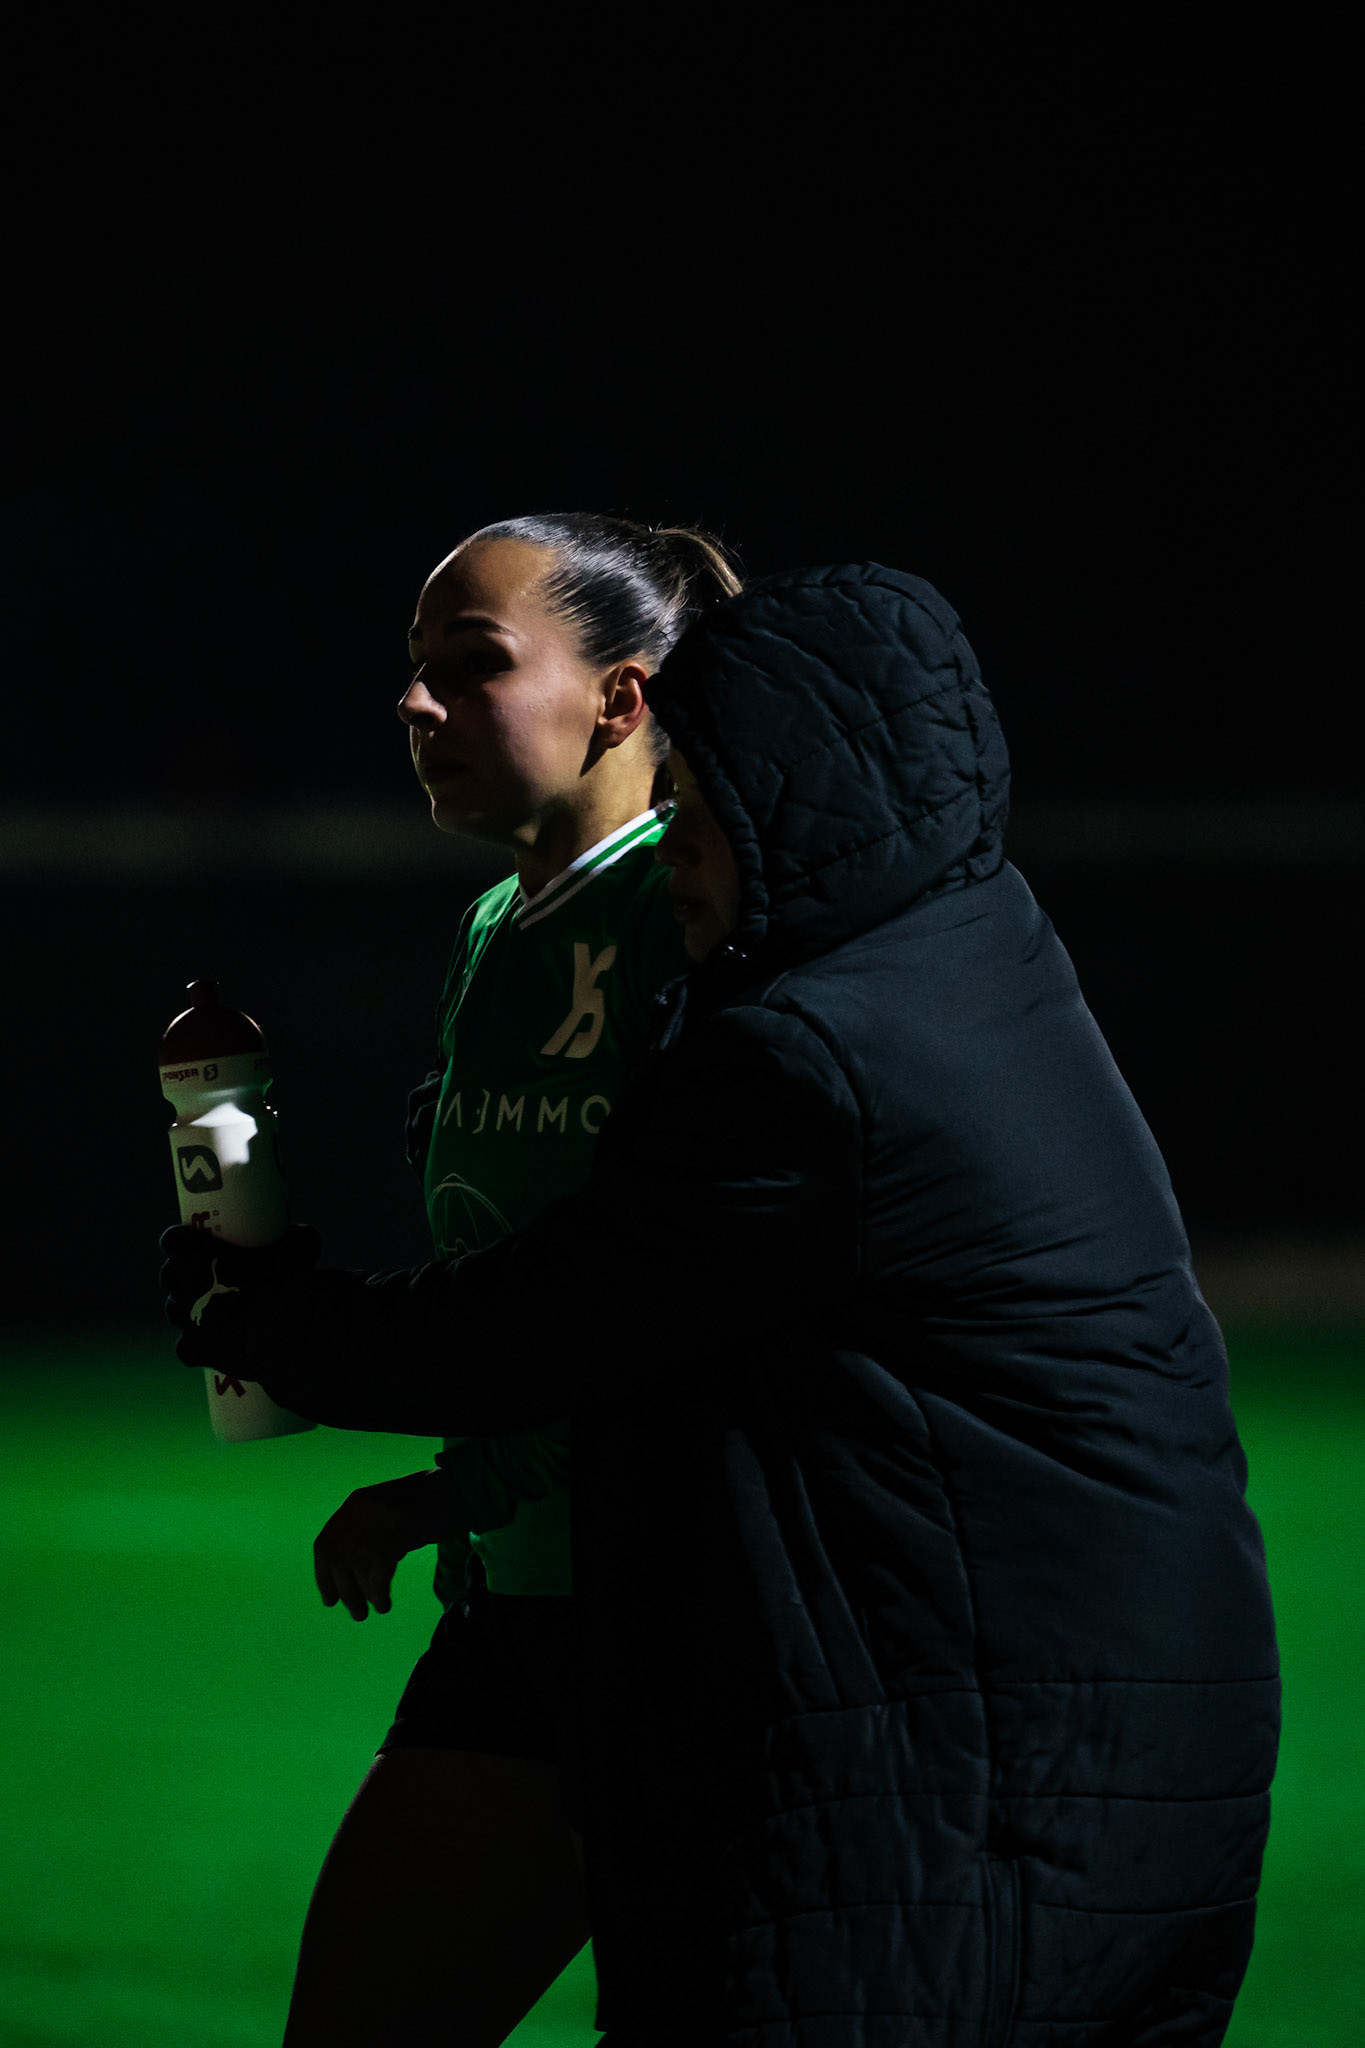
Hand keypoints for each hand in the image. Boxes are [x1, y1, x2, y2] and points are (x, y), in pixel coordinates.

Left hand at [159, 1223, 320, 1364]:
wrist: (283, 1330)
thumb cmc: (289, 1280)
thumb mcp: (300, 1245)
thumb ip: (294, 1236)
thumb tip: (298, 1234)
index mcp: (193, 1252)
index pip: (172, 1240)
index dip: (182, 1241)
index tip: (197, 1242)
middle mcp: (179, 1284)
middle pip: (170, 1276)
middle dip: (185, 1275)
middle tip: (214, 1275)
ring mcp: (184, 1319)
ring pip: (176, 1310)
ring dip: (190, 1309)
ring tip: (217, 1310)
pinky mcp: (192, 1350)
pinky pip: (188, 1348)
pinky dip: (200, 1346)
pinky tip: (216, 1345)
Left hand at [314, 1469, 460, 1620]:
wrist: (463, 1486)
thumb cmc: (430, 1505)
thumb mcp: (389, 1513)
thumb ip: (369, 1533)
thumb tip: (353, 1575)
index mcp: (356, 1503)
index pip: (325, 1544)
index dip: (323, 1576)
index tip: (330, 1600)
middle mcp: (361, 1509)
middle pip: (338, 1558)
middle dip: (345, 1590)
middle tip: (357, 1613)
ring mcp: (380, 1517)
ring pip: (357, 1565)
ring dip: (362, 1595)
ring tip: (377, 1609)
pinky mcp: (400, 1529)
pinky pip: (378, 1568)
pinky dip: (379, 1590)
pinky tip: (386, 1602)